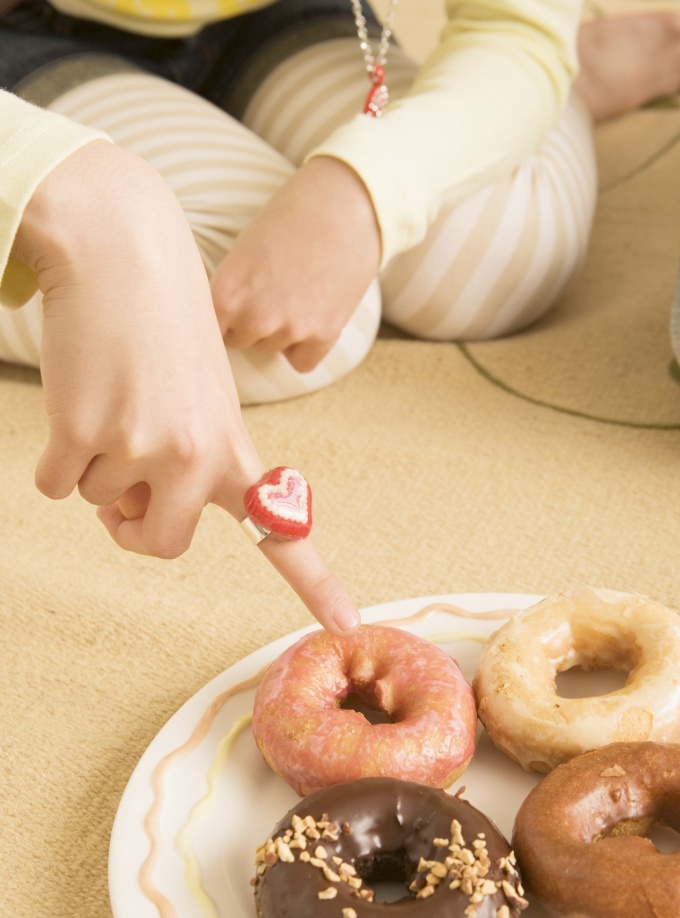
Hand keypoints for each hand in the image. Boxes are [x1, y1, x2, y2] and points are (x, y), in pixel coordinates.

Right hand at [13, 141, 359, 634]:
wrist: (122, 249)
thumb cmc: (164, 326)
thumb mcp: (202, 397)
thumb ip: (184, 462)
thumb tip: (123, 514)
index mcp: (235, 450)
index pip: (285, 532)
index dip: (316, 585)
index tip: (346, 627)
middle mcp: (197, 457)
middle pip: (162, 545)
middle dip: (132, 528)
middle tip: (123, 487)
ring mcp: (141, 445)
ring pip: (97, 504)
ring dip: (93, 463)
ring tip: (111, 397)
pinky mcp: (83, 431)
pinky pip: (54, 484)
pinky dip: (54, 455)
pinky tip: (75, 398)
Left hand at [211, 156, 380, 370]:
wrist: (344, 204)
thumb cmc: (289, 219)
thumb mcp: (242, 252)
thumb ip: (229, 293)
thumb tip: (221, 329)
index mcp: (225, 295)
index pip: (209, 330)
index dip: (221, 316)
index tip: (232, 306)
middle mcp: (254, 318)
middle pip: (240, 342)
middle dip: (250, 324)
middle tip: (271, 290)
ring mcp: (291, 329)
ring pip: (272, 349)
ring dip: (280, 331)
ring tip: (297, 292)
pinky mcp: (324, 335)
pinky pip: (302, 362)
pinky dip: (306, 347)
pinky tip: (314, 315)